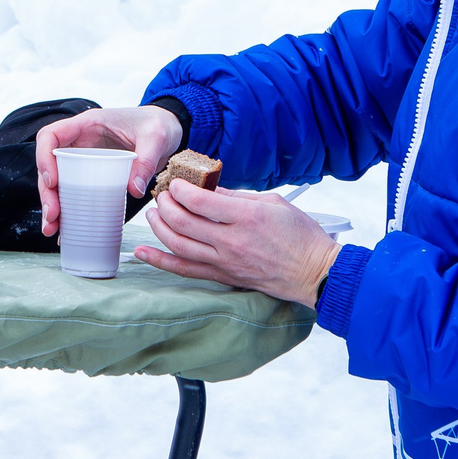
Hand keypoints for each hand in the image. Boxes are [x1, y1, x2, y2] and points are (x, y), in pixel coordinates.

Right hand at [35, 102, 184, 235]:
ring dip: (53, 206)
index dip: (44, 158)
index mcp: (87, 124)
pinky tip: (65, 231)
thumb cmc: (159, 124)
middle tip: (53, 216)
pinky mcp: (93, 176)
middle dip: (47, 193)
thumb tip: (134, 190)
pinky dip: (69, 212)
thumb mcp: (156, 137)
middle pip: (50, 166)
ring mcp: (85, 160)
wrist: (170, 129)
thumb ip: (146, 159)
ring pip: (58, 183)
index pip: (50, 136)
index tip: (53, 182)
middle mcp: (80, 142)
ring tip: (52, 230)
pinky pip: (75, 193)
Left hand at [136, 182, 339, 306]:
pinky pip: (185, 269)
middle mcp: (232, 241)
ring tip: (153, 213)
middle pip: (184, 222)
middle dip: (166, 204)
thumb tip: (209, 188)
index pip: (200, 201)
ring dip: (159, 227)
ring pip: (179, 245)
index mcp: (246, 217)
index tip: (175, 182)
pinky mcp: (223, 276)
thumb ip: (237, 196)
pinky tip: (143, 253)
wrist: (314, 272)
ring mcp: (226, 261)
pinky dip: (161, 261)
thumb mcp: (273, 203)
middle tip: (162, 195)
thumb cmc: (300, 236)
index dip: (180, 189)